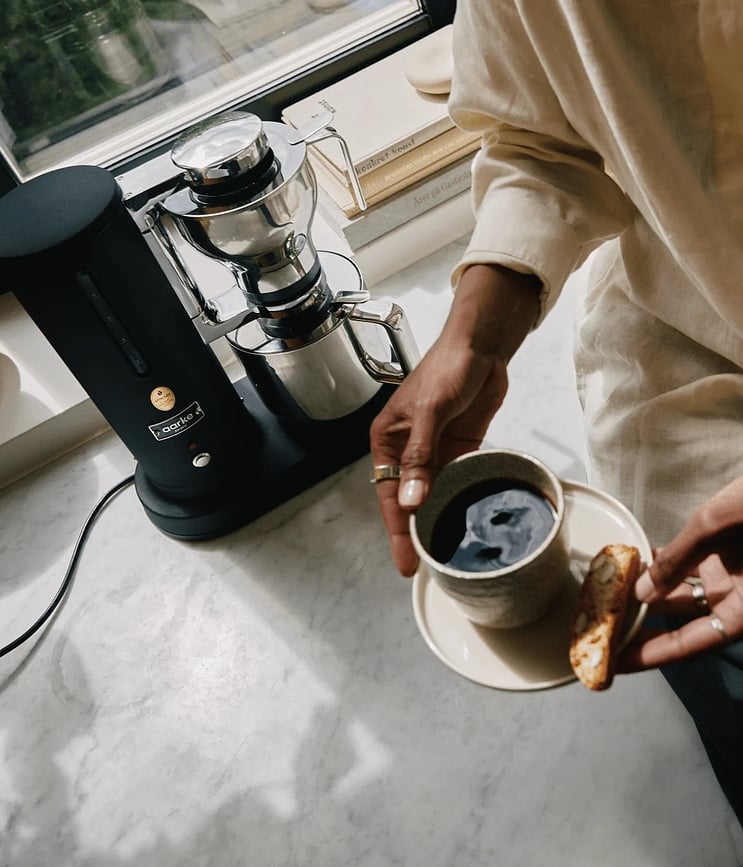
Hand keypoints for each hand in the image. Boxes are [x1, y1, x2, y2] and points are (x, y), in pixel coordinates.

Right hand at [369, 264, 540, 576]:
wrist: (483, 346)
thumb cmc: (448, 368)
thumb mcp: (430, 412)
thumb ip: (421, 457)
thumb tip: (411, 502)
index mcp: (387, 440)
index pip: (388, 494)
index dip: (396, 530)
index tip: (406, 562)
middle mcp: (408, 450)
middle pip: (408, 500)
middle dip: (416, 532)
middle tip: (428, 568)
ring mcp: (435, 452)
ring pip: (433, 494)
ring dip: (438, 520)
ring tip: (448, 554)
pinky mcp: (460, 449)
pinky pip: (457, 481)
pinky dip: (459, 500)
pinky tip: (466, 522)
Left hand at [619, 477, 742, 671]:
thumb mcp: (717, 525)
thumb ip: (678, 559)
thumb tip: (640, 592)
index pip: (691, 644)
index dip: (650, 656)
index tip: (615, 665)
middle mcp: (739, 599)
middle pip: (683, 623)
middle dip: (642, 626)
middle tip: (601, 629)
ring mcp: (734, 576)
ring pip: (684, 594)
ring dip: (648, 592)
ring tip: (607, 593)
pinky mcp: (730, 553)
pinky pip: (691, 567)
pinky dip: (664, 566)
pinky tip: (635, 560)